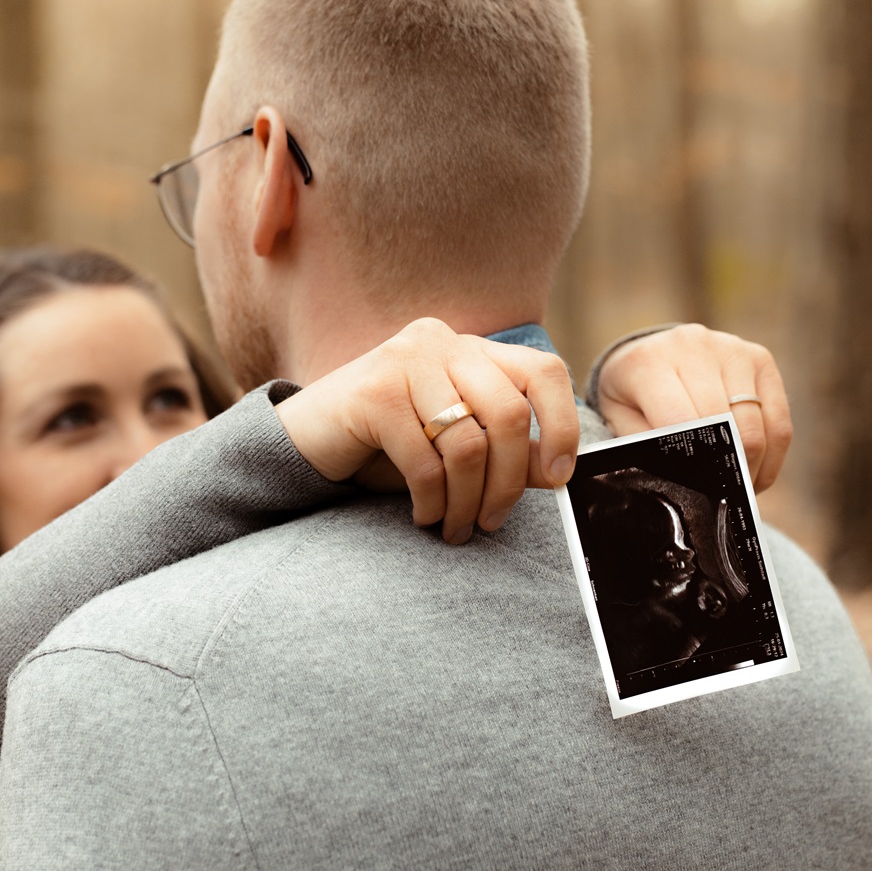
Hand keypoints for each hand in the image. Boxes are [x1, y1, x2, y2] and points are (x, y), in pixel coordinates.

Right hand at [274, 319, 577, 544]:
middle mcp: (442, 342)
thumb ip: (506, 451)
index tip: (558, 477)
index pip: (544, 371)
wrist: (308, 440)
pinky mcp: (373, 392)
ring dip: (467, 502)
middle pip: (509, 415)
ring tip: (454, 528)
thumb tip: (555, 473)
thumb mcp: (455, 445)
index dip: (562, 425)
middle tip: (492, 521)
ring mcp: (406, 361)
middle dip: (509, 483)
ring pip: (468, 445)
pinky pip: (425, 462)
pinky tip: (423, 516)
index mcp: (471, 348)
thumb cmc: (389, 444)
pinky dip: (431, 502)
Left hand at [593, 324, 793, 491]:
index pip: (681, 421)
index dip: (695, 464)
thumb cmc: (634, 393)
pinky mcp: (760, 358)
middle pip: (724, 424)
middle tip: (723, 498)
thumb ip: (644, 444)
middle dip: (726, 470)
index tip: (700, 492)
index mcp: (649, 363)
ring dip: (752, 466)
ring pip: (756, 425)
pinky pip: (779, 418)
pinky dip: (772, 454)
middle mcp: (693, 347)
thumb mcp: (619, 418)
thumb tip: (680, 475)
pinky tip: (758, 472)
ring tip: (740, 488)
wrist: (651, 351)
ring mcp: (731, 349)